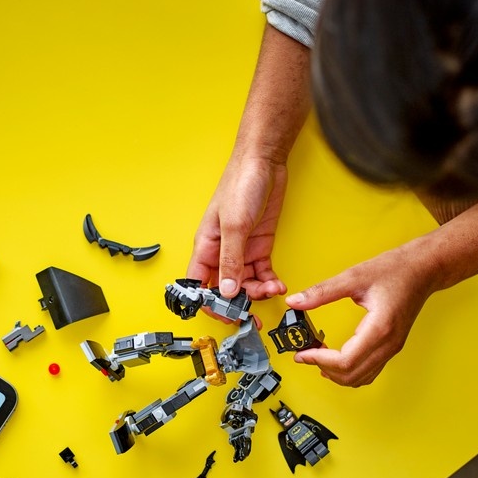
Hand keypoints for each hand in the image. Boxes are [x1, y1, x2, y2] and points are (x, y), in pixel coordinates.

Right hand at [187, 154, 288, 300]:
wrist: (263, 162)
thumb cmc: (240, 185)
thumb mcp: (234, 226)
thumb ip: (230, 260)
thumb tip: (226, 291)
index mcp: (206, 247)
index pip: (199, 286)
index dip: (209, 304)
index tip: (226, 315)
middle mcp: (221, 252)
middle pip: (225, 289)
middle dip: (239, 303)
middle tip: (254, 312)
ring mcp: (241, 250)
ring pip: (245, 284)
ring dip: (258, 293)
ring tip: (272, 290)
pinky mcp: (259, 246)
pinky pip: (262, 273)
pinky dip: (270, 282)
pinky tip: (278, 284)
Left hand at [287, 244, 438, 386]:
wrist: (423, 269)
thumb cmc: (395, 270)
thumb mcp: (354, 276)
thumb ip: (322, 292)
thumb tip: (295, 302)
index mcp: (380, 328)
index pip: (346, 361)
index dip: (319, 360)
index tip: (302, 353)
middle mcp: (388, 344)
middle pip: (352, 375)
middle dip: (323, 368)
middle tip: (305, 355)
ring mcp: (392, 348)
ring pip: (360, 378)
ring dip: (336, 374)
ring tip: (317, 357)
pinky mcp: (391, 347)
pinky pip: (369, 371)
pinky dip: (349, 372)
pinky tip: (335, 360)